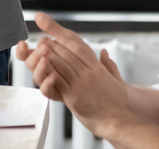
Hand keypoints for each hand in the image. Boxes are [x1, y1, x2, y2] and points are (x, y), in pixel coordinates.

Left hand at [27, 13, 131, 136]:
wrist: (117, 122)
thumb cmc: (117, 103)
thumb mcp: (117, 81)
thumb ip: (110, 66)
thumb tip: (104, 52)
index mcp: (98, 69)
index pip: (80, 49)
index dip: (67, 41)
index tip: (57, 36)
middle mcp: (89, 75)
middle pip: (68, 55)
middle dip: (54, 46)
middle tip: (44, 40)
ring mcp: (80, 85)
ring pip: (61, 65)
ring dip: (49, 55)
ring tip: (40, 49)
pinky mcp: (72, 97)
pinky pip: (58, 81)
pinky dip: (49, 71)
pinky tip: (42, 66)